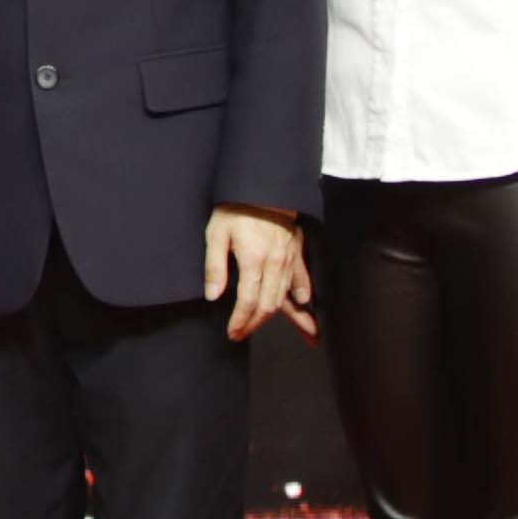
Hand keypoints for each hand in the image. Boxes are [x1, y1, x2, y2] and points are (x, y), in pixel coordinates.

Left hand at [208, 204, 311, 338]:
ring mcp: (289, 259)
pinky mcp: (297, 252)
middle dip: (255, 323)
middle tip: (242, 332)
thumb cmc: (236, 208)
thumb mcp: (216, 234)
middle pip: (269, 305)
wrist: (264, 186)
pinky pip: (304, 279)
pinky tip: (303, 304)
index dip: (240, 321)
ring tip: (277, 328)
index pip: (248, 302)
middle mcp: (274, 264)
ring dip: (283, 316)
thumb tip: (213, 295)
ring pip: (287, 296)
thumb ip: (215, 266)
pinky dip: (304, 294)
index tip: (232, 332)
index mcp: (253, 260)